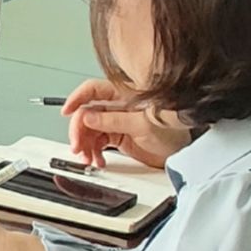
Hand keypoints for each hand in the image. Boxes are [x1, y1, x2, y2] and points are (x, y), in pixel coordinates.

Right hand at [62, 79, 191, 169]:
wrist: (183, 150)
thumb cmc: (173, 130)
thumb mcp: (143, 124)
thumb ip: (114, 120)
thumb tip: (89, 116)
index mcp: (123, 94)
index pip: (93, 90)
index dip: (77, 98)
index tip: (67, 111)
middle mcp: (117, 105)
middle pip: (87, 113)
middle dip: (79, 131)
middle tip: (78, 147)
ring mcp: (116, 120)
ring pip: (90, 129)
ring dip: (85, 145)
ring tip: (88, 159)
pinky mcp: (118, 135)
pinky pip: (98, 141)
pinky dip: (94, 152)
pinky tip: (98, 160)